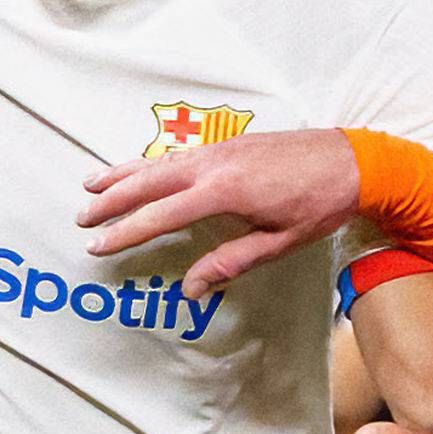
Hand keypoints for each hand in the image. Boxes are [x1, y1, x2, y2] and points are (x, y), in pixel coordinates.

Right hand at [79, 127, 365, 297]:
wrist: (351, 160)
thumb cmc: (319, 204)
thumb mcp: (277, 243)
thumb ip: (230, 262)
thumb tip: (191, 289)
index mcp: (223, 191)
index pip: (160, 214)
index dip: (125, 232)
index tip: (98, 245)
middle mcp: (213, 164)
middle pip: (148, 182)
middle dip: (111, 199)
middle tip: (80, 218)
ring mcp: (218, 149)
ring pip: (158, 162)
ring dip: (122, 174)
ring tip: (89, 184)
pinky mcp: (227, 144)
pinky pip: (176, 154)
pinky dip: (149, 162)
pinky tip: (137, 170)